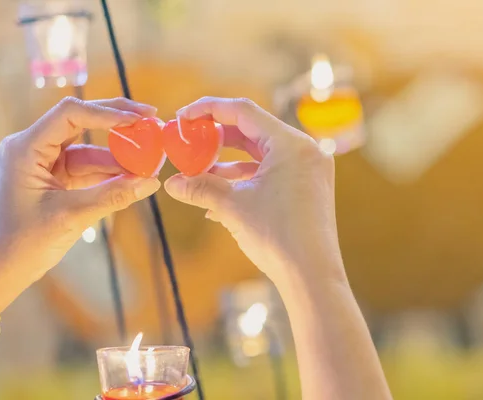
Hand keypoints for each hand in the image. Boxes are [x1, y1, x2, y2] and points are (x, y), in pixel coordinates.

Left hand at [0, 97, 160, 291]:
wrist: (1, 270)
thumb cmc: (23, 243)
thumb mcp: (72, 216)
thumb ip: (113, 195)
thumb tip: (152, 182)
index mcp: (26, 147)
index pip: (70, 114)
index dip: (107, 112)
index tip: (139, 118)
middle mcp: (34, 148)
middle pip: (82, 122)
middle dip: (117, 123)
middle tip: (151, 120)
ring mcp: (46, 164)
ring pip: (90, 150)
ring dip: (120, 157)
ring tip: (150, 161)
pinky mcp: (57, 180)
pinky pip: (90, 170)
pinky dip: (112, 174)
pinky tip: (135, 178)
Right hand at [164, 97, 344, 286]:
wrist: (312, 276)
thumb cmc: (278, 237)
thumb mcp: (233, 207)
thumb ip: (200, 188)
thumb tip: (171, 183)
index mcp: (291, 144)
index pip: (243, 111)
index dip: (208, 109)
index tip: (183, 117)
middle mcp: (304, 150)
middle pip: (252, 130)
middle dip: (217, 138)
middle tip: (189, 141)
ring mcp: (308, 170)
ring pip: (260, 154)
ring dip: (228, 163)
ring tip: (198, 173)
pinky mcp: (307, 188)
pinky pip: (271, 173)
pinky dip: (246, 179)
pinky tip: (218, 197)